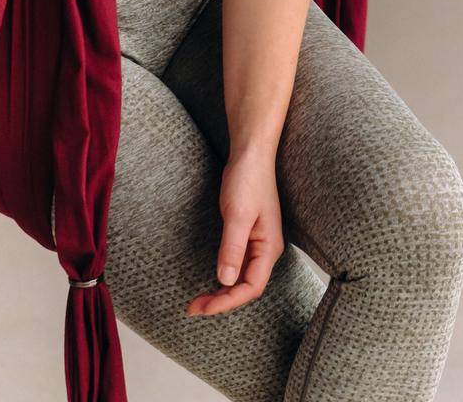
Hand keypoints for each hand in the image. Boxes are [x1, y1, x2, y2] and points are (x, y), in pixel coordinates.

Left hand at [186, 147, 284, 316]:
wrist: (250, 153)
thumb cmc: (248, 180)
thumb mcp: (238, 215)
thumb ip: (232, 248)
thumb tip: (224, 281)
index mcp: (269, 247)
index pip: (251, 287)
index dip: (228, 302)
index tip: (204, 308)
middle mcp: (266, 249)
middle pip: (245, 286)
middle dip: (221, 301)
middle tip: (193, 308)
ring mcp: (257, 242)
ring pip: (240, 277)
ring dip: (221, 291)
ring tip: (198, 300)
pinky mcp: (247, 235)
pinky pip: (237, 264)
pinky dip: (223, 277)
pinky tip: (212, 281)